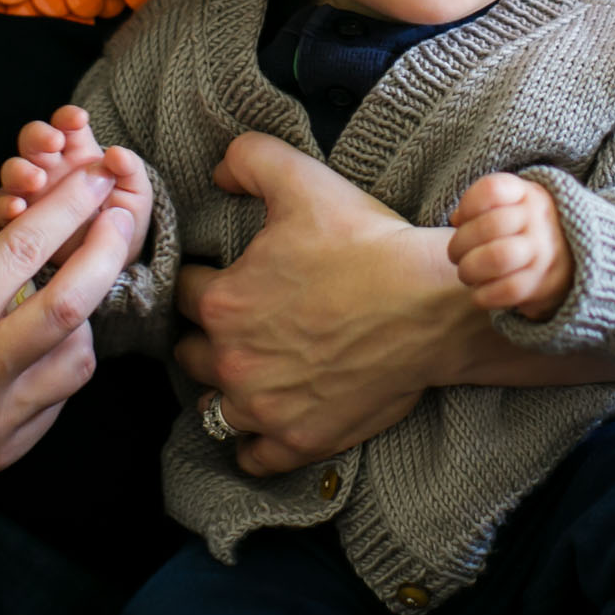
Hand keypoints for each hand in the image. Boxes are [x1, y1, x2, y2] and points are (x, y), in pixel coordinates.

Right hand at [0, 105, 152, 262]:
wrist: (112, 260)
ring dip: (19, 170)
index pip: (67, 125)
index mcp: (78, 152)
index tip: (78, 120)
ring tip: (35, 180)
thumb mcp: (135, 193)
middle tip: (53, 143)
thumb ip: (130, 170)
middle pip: (32, 140)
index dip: (68, 117)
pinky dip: (5, 207)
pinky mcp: (18, 221)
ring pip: (13, 171)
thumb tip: (118, 154)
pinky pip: (3, 210)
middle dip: (38, 136)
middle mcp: (49, 167)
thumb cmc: (123, 218)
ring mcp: (30, 193)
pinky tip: (16, 210)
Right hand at [0, 165, 134, 490]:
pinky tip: (41, 336)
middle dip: (109, 249)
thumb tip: (24, 192)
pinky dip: (62, 357)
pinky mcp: (3, 451)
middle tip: (122, 212)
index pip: (24, 249)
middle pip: (71, 306)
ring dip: (86, 311)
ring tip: (65, 285)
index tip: (98, 173)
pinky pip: (60, 395)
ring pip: (79, 357)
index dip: (70, 204)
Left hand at [171, 131, 478, 474]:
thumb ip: (249, 159)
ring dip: (231, 388)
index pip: (183, 293)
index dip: (204, 280)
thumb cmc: (368, 244)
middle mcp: (232, 361)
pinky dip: (255, 442)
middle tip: (246, 323)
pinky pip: (251, 456)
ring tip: (259, 369)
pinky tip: (270, 418)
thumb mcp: (304, 181)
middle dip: (211, 337)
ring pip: (217, 407)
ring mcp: (265, 407)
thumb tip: (217, 169)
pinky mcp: (298, 440)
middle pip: (191, 354)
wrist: (432, 304)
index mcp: (223, 301)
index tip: (226, 277)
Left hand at [447, 173, 573, 317]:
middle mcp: (540, 219)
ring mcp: (545, 251)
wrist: (575, 258)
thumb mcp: (512, 205)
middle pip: (489, 226)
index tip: (462, 219)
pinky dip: (484, 295)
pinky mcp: (545, 283)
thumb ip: (481, 206)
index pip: (491, 190)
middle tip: (456, 255)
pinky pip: (508, 290)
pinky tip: (479, 293)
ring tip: (466, 273)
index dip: (467, 205)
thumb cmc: (528, 229)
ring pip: (498, 258)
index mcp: (529, 193)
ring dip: (470, 269)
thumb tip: (456, 218)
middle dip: (460, 244)